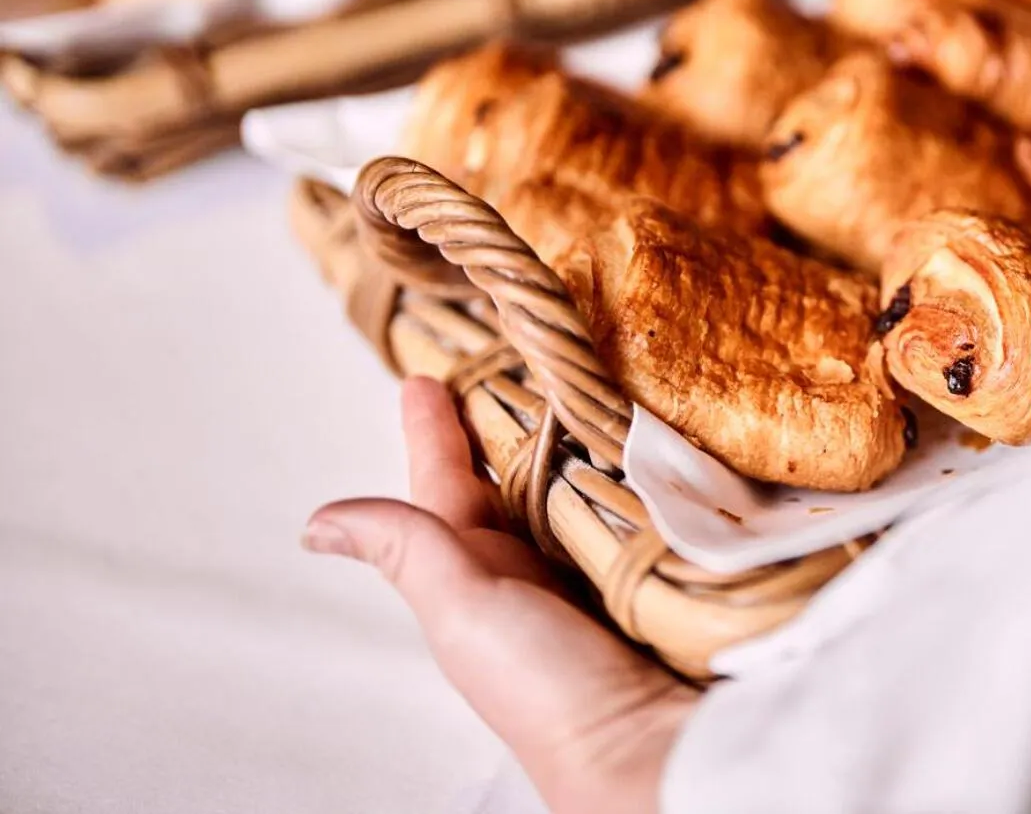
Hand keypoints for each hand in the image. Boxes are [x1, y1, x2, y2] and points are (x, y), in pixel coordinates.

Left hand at [304, 377, 695, 813]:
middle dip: (504, 416)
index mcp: (476, 574)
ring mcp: (593, 566)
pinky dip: (628, 467)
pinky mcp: (651, 563)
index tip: (422, 378)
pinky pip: (631, 501)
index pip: (446, 485)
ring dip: (570, 433)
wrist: (645, 741)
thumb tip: (317, 523)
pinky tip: (638, 433)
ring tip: (568, 373)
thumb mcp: (461, 608)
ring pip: (572, 482)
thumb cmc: (543, 686)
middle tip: (503, 350)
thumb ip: (407, 549)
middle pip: (511, 474)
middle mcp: (531, 565)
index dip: (432, 433)